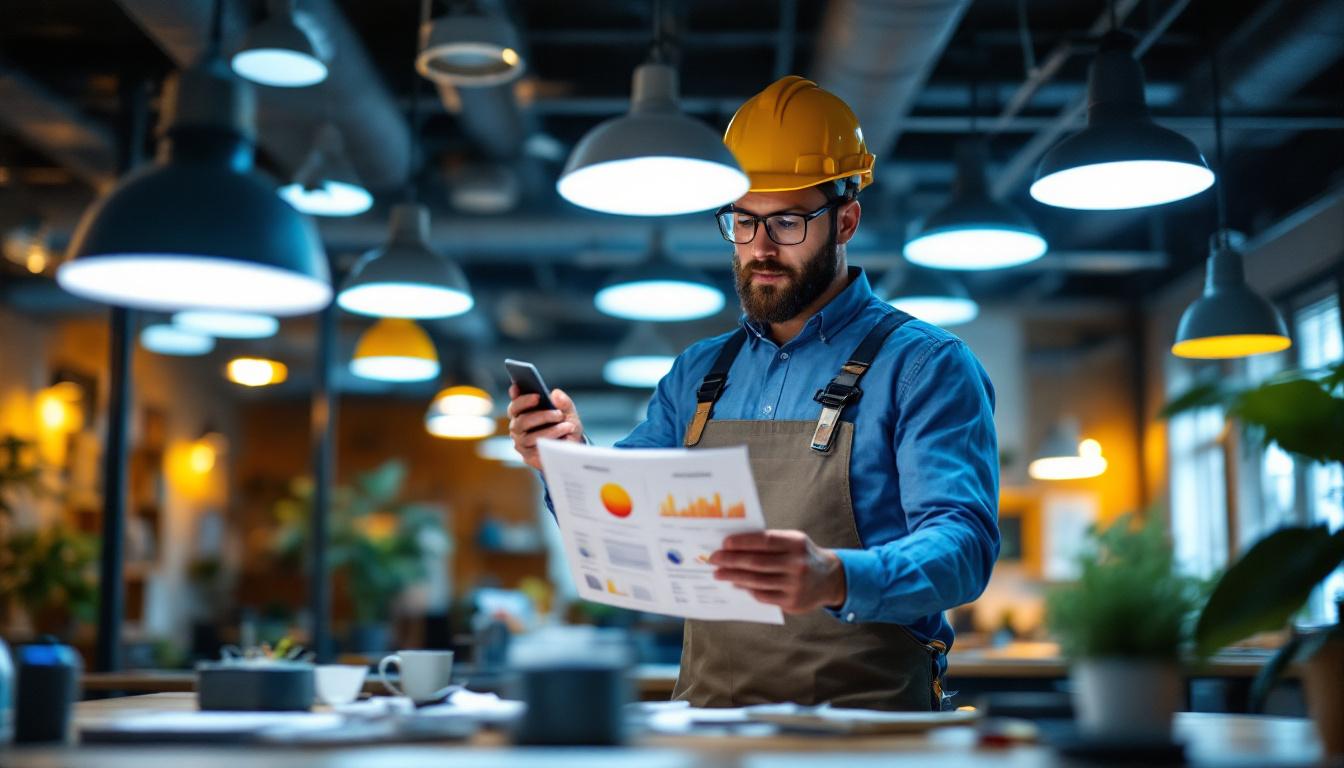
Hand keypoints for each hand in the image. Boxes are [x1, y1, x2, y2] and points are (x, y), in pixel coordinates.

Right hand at [506, 385, 584, 470]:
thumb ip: (563, 401)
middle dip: (542, 416)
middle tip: (559, 414)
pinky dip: (552, 443)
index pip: (515, 405)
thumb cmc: (564, 425)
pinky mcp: (528, 456)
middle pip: (521, 421)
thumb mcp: (567, 412)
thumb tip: (555, 394)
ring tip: (567, 426)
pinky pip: (537, 450)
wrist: (571, 447)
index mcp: (521, 412)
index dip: (522, 399)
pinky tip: (564, 438)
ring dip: (551, 431)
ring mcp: (521, 443)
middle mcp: (517, 427)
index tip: (537, 396)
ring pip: (530, 436)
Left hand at [708, 530, 846, 613]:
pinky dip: (747, 589)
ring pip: (757, 581)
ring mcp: (795, 585)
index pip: (764, 541)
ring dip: (734, 577)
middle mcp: (797, 564)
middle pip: (756, 563)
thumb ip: (769, 543)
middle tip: (713, 559)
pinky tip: (736, 584)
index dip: (742, 542)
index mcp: (796, 544)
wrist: (829, 579)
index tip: (724, 543)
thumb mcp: (793, 542)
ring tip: (719, 574)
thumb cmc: (802, 555)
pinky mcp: (792, 603)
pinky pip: (763, 596)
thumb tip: (734, 547)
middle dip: (731, 561)